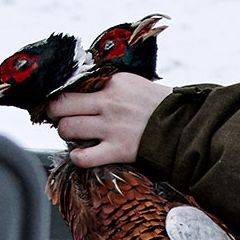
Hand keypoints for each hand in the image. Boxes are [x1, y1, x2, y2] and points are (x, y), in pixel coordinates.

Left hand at [46, 73, 169, 165]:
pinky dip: (77, 157)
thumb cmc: (158, 108)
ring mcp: (112, 127)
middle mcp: (110, 102)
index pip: (74, 84)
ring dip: (65, 133)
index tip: (63, 101)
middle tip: (59, 117)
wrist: (184, 127)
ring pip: (67, 129)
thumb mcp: (134, 85)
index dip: (64, 94)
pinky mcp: (118, 150)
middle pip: (62, 105)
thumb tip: (82, 91)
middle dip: (55, 113)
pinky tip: (81, 155)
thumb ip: (109, 86)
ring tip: (74, 135)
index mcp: (114, 82)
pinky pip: (83, 157)